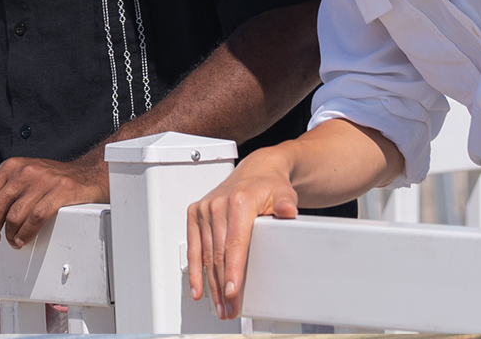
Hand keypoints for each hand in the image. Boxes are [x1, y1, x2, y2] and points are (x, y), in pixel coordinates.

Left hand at [0, 153, 107, 248]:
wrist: (88, 174)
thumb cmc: (52, 182)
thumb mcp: (24, 178)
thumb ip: (4, 192)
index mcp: (10, 167)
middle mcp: (24, 170)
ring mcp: (42, 180)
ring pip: (13, 217)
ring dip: (10, 237)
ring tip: (14, 241)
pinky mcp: (60, 191)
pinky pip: (35, 219)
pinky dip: (26, 234)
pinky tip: (24, 239)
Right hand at [186, 146, 297, 320]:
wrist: (256, 170)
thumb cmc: (269, 185)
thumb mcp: (284, 193)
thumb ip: (285, 204)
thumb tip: (287, 212)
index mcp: (238, 202)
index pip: (234, 243)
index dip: (234, 270)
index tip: (233, 291)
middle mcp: (217, 205)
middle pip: (219, 254)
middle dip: (224, 285)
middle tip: (230, 308)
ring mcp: (205, 209)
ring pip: (206, 255)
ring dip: (212, 284)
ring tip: (220, 305)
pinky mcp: (195, 213)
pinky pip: (193, 246)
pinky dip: (195, 270)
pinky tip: (198, 288)